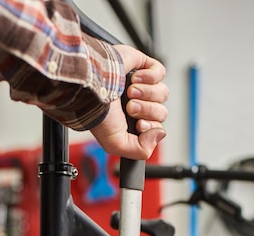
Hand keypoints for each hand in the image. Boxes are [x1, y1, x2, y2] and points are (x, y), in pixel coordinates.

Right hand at [90, 45, 167, 159]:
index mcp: (131, 123)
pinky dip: (150, 76)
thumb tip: (160, 134)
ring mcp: (140, 85)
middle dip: (146, 110)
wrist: (92, 85)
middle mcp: (137, 105)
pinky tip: (134, 78)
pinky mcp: (142, 66)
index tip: (138, 124)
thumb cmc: (97, 112)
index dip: (150, 127)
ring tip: (130, 92)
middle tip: (130, 107)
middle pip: (161, 112)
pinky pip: (160, 72)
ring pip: (162, 93)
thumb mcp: (116, 144)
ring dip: (147, 94)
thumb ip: (140, 150)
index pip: (155, 128)